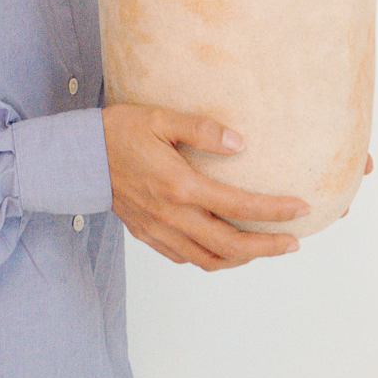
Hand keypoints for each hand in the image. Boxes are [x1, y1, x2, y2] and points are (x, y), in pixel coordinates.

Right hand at [102, 103, 308, 270]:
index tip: (300, 209)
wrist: (77, 158)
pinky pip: (186, 258)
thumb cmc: (118, 132)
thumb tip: (239, 142)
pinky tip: (223, 248)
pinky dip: (211, 259)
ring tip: (265, 248)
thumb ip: (202, 129)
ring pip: (209, 259)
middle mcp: (172, 216)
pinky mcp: (147, 235)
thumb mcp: (160, 118)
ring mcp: (159, 230)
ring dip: (242, 258)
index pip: (238, 207)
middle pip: (231, 247)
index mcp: (179, 186)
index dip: (274, 212)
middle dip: (268, 247)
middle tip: (294, 242)